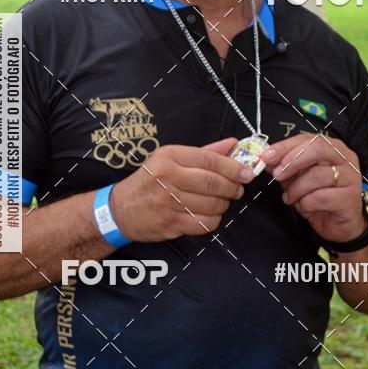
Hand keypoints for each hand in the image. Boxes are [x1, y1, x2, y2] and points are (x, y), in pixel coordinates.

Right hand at [110, 138, 252, 241]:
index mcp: (169, 157)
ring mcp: (169, 202)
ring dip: (224, 204)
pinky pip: (204, 223)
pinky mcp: (171, 223)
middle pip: (213, 183)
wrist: (120, 209)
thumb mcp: (170, 159)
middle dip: (232, 187)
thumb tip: (233, 145)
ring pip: (212, 204)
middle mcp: (168, 177)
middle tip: (238, 189)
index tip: (247, 172)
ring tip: (222, 201)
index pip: (209, 160)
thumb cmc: (149, 181)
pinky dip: (214, 219)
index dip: (233, 167)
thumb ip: (204, 152)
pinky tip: (210, 214)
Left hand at [262, 133, 364, 242]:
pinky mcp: (350, 198)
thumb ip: (284, 166)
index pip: (308, 139)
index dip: (285, 146)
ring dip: (296, 188)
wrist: (337, 223)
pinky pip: (321, 197)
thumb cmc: (320, 197)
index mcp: (332, 148)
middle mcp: (345, 158)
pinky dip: (306, 203)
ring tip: (291, 197)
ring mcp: (350, 178)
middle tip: (277, 174)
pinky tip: (305, 206)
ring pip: (317, 175)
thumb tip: (266, 159)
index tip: (267, 156)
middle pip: (317, 149)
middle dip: (292, 161)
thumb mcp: (297, 178)